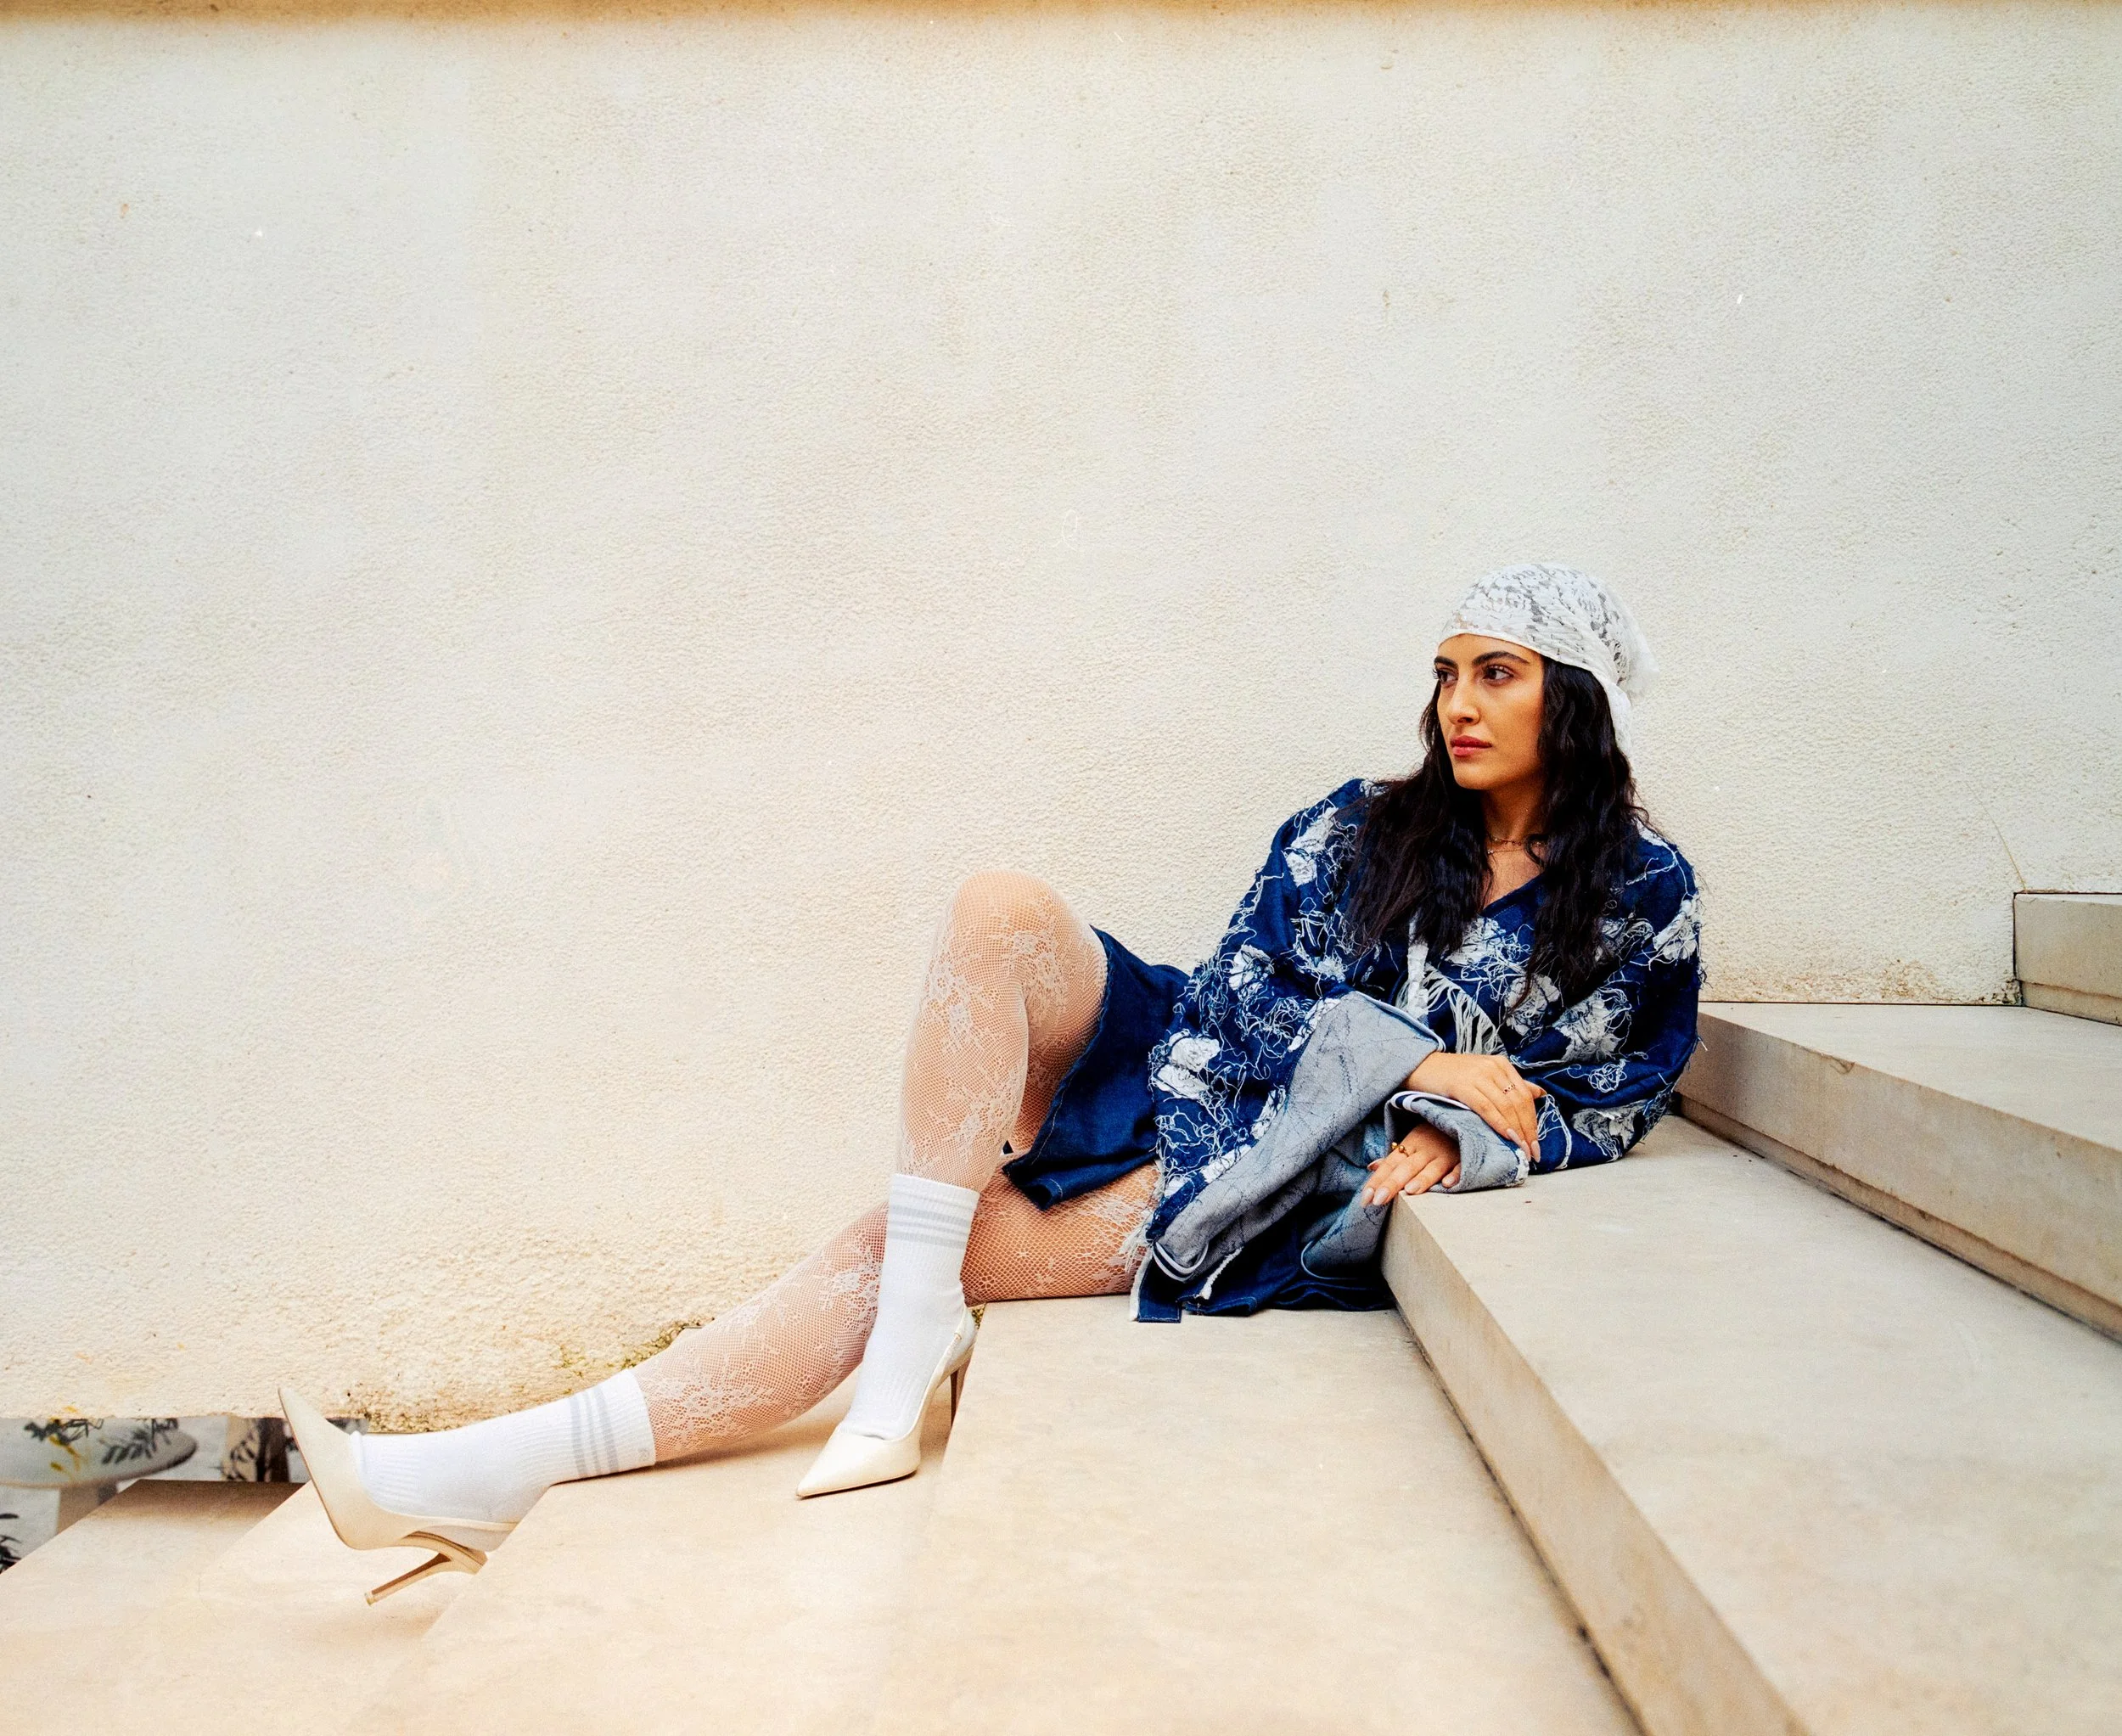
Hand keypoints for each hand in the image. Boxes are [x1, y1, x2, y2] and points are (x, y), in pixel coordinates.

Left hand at [1359, 1121, 1459, 1206]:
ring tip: (1409, 1191)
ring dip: (1422, 1178)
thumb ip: (1393, 1159)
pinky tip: (1447, 1184)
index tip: (1365, 1199)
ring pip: (1432, 1167)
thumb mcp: (1411, 1143)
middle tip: (1378, 1200)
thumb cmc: (1432, 1135)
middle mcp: (1426, 1149)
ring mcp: (1446, 1153)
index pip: (1390, 1164)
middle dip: (1392, 1183)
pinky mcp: (1464, 1157)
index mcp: (1410, 1145)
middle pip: (1406, 1167)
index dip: (1377, 1180)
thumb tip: (1371, 1167)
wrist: (1460, 1115)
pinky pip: (1460, 1166)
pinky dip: (1455, 1174)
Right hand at [1404, 1050, 1545, 1161]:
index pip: (1525, 1097)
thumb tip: (1539, 1093)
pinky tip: (1506, 1137)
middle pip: (1519, 1103)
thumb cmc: (1452, 1075)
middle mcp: (1493, 1067)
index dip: (1533, 1122)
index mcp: (1501, 1065)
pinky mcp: (1463, 1085)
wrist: (1420, 1066)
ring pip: (1506, 1107)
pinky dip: (1499, 1124)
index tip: (1536, 1144)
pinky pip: (1486, 1107)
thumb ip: (1511, 1085)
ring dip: (1517, 1131)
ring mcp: (1478, 1075)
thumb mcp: (1485, 1076)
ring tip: (1522, 1150)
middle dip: (1528, 1131)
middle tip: (1533, 1153)